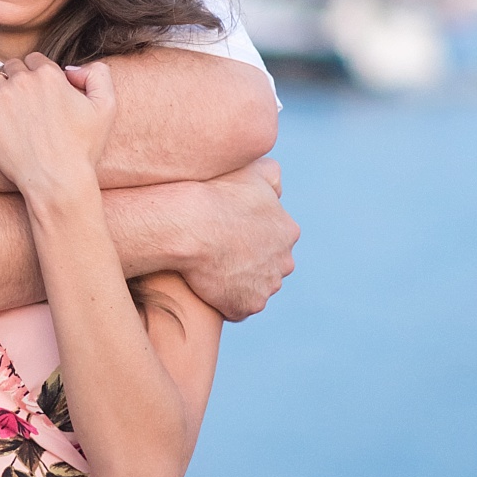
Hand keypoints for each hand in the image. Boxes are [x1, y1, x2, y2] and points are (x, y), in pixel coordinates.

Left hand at [0, 54, 114, 201]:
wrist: (58, 180)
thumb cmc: (83, 148)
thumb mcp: (106, 106)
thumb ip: (98, 74)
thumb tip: (70, 68)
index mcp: (50, 74)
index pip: (35, 60)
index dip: (37, 75)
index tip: (39, 94)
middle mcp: (24, 80)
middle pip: (12, 66)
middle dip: (17, 79)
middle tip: (22, 103)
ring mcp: (2, 97)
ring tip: (4, 106)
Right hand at [176, 158, 297, 320]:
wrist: (189, 225)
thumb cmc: (214, 193)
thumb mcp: (249, 169)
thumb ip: (270, 173)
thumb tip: (278, 182)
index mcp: (287, 230)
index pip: (274, 238)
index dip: (248, 235)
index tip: (225, 230)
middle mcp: (284, 261)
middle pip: (268, 265)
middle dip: (248, 261)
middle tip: (216, 252)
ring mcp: (266, 286)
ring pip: (253, 286)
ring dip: (235, 281)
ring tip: (206, 270)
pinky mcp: (247, 306)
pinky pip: (236, 307)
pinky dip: (223, 300)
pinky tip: (203, 286)